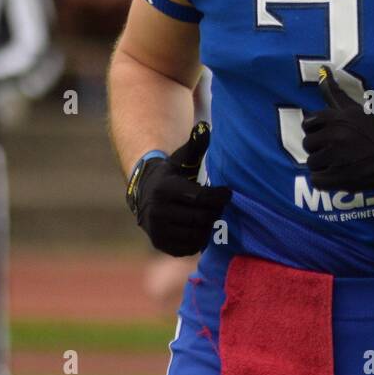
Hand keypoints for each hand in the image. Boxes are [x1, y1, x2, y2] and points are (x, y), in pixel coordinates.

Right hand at [126, 122, 231, 256]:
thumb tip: (205, 127)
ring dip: (208, 226)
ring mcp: (157, 231)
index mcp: (165, 189)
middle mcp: (157, 211)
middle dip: (215, 211)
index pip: (201, 198)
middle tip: (219, 204)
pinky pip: (190, 248)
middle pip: (202, 218)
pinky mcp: (160, 245)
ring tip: (209, 214)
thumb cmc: (172, 174)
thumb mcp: (182, 158)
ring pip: (198, 234)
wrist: (145, 194)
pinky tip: (198, 226)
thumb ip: (196, 144)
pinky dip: (199, 239)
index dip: (219, 196)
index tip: (228, 192)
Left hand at [301, 66, 373, 192]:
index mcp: (336, 118)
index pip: (308, 124)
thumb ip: (333, 92)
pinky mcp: (340, 179)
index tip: (329, 134)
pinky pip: (316, 181)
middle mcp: (335, 136)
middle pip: (308, 144)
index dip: (317, 130)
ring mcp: (337, 159)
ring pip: (312, 163)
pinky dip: (324, 180)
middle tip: (336, 149)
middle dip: (319, 147)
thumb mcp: (354, 108)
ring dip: (322, 164)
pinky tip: (338, 174)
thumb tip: (321, 69)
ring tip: (339, 161)